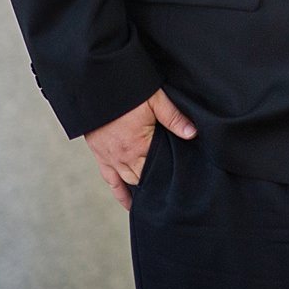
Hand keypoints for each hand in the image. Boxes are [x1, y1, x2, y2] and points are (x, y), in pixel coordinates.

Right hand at [81, 89, 196, 210]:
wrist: (96, 85)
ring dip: (141, 186)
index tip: (181, 181)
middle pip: (143, 178)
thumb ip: (174, 118)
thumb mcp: (156, 100)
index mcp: (138, 145)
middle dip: (157, 181)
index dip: (169, 175)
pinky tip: (129, 203)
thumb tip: (192, 134)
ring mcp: (109, 158)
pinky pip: (110, 180)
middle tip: (173, 187)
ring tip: (156, 196)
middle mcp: (122, 157)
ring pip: (128, 181)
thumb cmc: (127, 90)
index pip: (158, 169)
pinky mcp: (99, 156)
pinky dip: (120, 192)